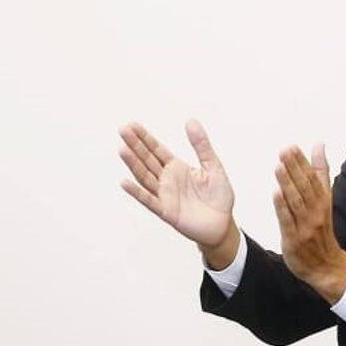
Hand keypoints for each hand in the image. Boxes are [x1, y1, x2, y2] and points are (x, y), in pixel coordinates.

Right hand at [119, 120, 239, 266]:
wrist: (223, 224)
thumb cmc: (219, 197)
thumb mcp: (213, 166)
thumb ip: (201, 145)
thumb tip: (191, 121)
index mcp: (176, 168)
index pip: (156, 150)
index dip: (144, 138)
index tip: (132, 125)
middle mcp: (167, 180)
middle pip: (147, 160)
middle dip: (135, 145)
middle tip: (122, 130)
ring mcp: (164, 195)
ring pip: (145, 177)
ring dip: (133, 164)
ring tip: (122, 150)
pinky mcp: (166, 211)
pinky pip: (149, 201)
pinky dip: (137, 192)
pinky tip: (125, 182)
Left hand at [274, 143, 345, 303]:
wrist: (326, 266)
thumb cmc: (321, 229)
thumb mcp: (324, 199)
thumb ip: (320, 172)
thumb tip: (319, 144)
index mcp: (323, 201)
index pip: (312, 178)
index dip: (302, 162)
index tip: (292, 146)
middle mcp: (315, 212)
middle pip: (305, 187)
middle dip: (294, 168)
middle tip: (284, 151)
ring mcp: (305, 226)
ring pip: (297, 201)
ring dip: (288, 184)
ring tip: (278, 167)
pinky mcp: (294, 239)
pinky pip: (288, 221)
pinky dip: (282, 207)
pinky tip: (276, 193)